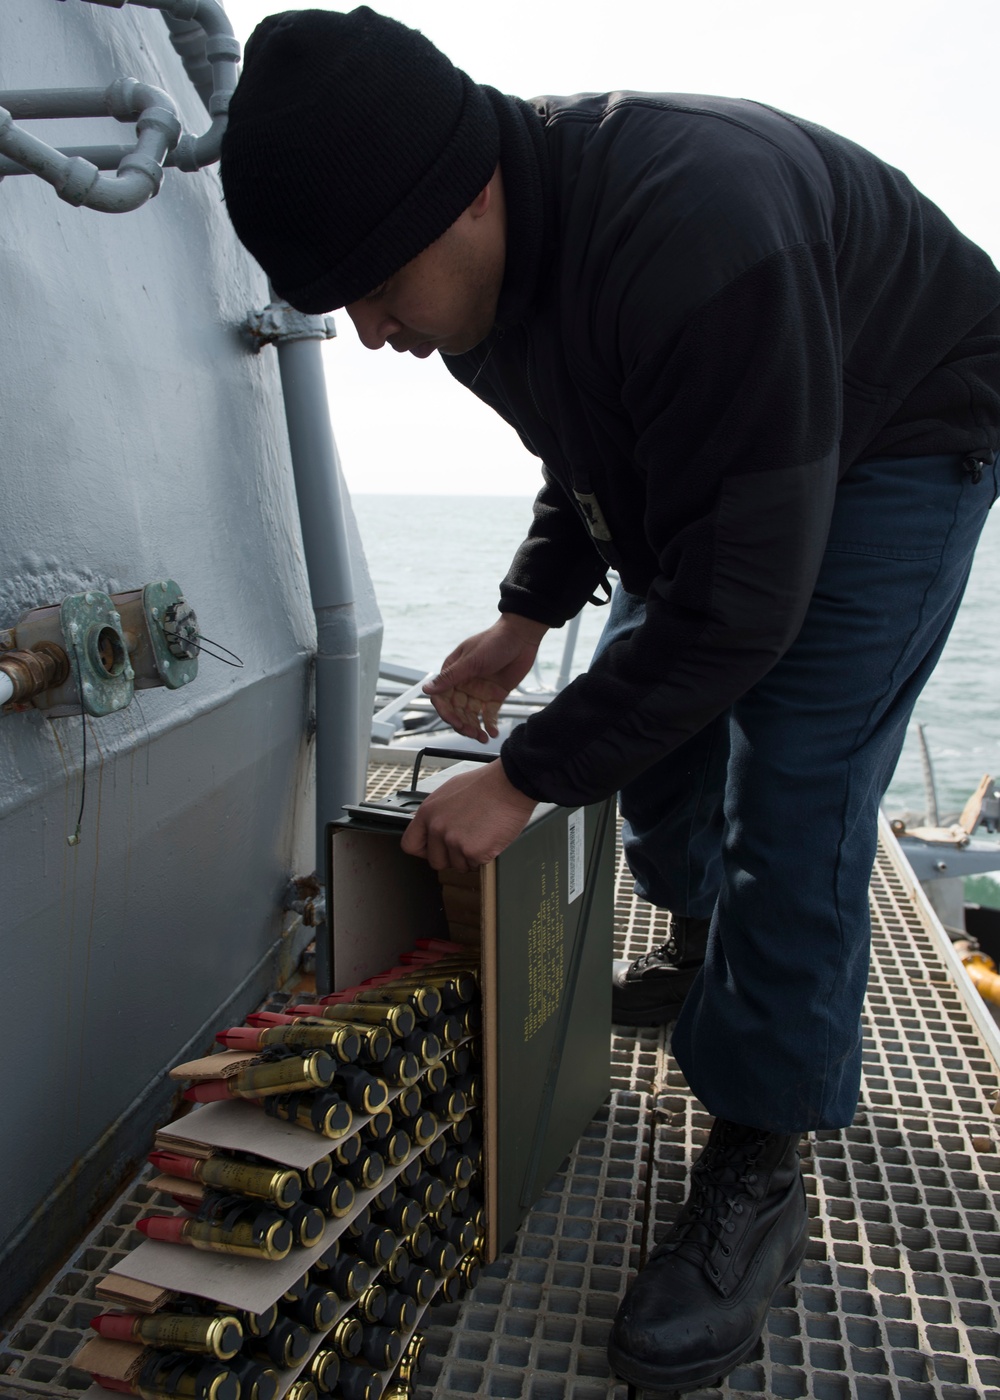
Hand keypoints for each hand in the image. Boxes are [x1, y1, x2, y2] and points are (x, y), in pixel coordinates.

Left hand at [400, 760, 536, 870]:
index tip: (434, 849)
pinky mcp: (474, 851)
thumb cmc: (485, 784)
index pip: (410, 844)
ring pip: (458, 865)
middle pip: (436, 861)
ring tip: (482, 835)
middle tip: (467, 842)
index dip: (423, 850)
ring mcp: (454, 842)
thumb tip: (433, 826)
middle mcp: (437, 829)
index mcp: (428, 813)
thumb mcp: (449, 792)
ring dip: (470, 857)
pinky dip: (486, 856)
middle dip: (451, 857)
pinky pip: (477, 864)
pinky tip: (491, 837)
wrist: (509, 783)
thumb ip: (437, 813)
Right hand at [423, 614, 548, 741]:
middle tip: (472, 733)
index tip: (455, 723)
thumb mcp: (471, 661)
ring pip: (471, 716)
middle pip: (457, 711)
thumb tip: (426, 689)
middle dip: (462, 724)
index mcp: (453, 673)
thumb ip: (450, 677)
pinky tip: (493, 733)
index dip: (447, 713)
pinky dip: (490, 725)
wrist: (522, 637)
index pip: (442, 699)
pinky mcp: (495, 696)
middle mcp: (464, 684)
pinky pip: (489, 715)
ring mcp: (479, 691)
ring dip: (475, 728)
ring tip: (483, 738)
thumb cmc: (494, 641)